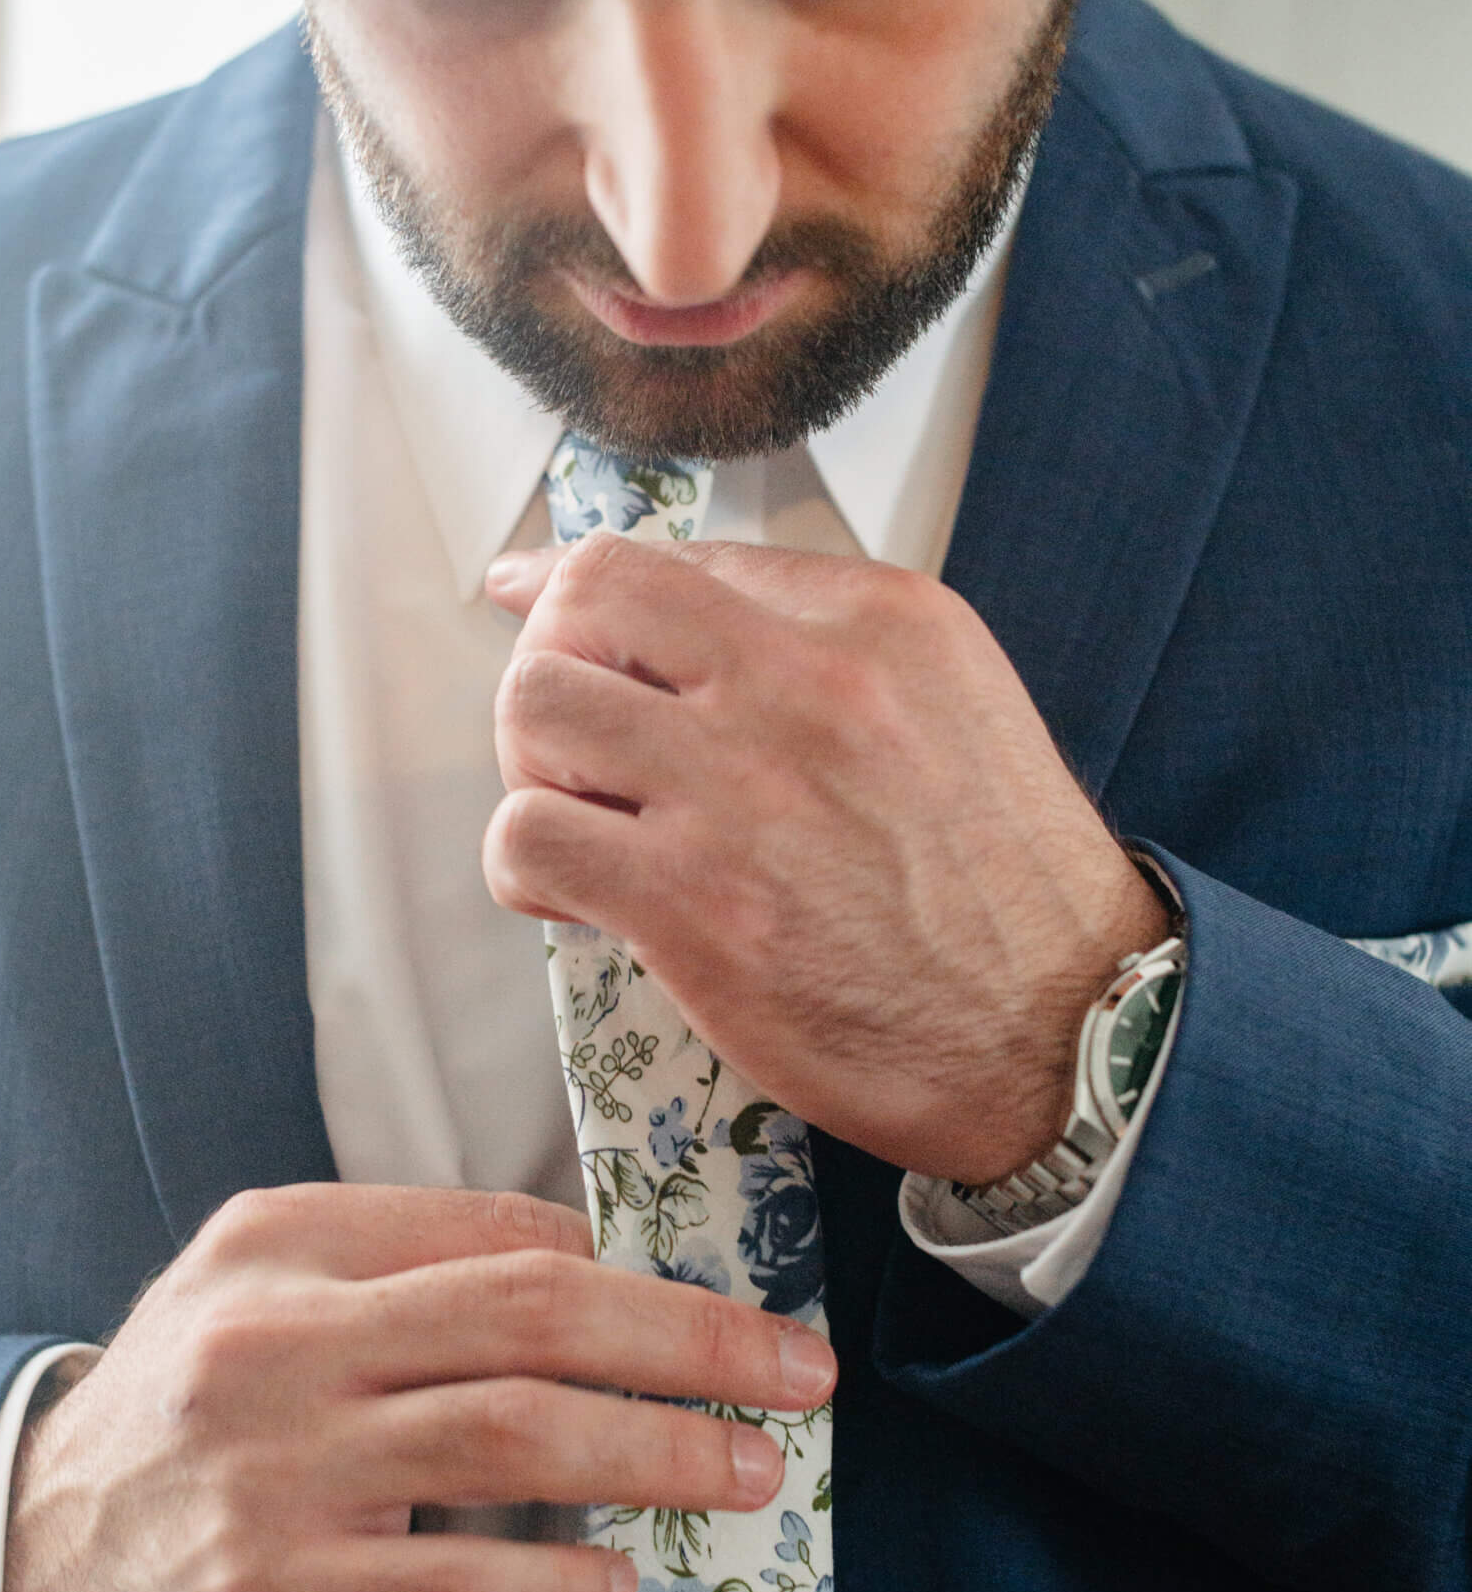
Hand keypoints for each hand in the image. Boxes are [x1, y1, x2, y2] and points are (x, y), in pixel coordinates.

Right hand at [0, 1183, 833, 1591]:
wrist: (33, 1566)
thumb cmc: (190, 1420)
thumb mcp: (261, 1294)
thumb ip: (403, 1264)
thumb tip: (590, 1263)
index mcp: (287, 1243)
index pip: (498, 1231)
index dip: (630, 1274)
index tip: (719, 1317)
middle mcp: (280, 1339)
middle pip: (533, 1312)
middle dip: (692, 1340)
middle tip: (796, 1372)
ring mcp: (278, 1471)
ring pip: (516, 1436)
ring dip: (659, 1451)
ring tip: (747, 1472)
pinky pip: (458, 1584)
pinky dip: (558, 1582)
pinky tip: (615, 1583)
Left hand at [485, 535, 1166, 1181]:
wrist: (1064, 1035)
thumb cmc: (1001, 888)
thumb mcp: (949, 700)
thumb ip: (821, 641)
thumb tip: (675, 604)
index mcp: (873, 620)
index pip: (666, 557)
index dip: (574, 592)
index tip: (535, 610)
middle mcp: (805, 685)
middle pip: (580, 606)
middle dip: (552, 669)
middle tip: (583, 748)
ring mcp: (744, 792)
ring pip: (535, 707)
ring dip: (535, 767)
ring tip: (587, 821)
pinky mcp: (696, 905)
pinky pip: (528, 838)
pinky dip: (526, 869)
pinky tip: (580, 900)